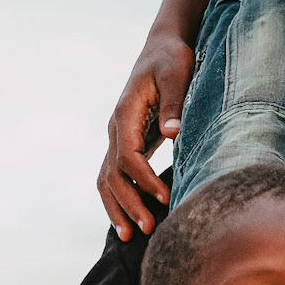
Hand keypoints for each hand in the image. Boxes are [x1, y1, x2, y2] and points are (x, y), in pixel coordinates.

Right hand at [97, 34, 195, 239]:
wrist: (162, 47)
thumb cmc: (172, 59)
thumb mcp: (177, 74)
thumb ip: (174, 103)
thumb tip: (172, 133)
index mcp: (125, 113)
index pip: (128, 155)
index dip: (144, 180)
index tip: (166, 197)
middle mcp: (116, 128)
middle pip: (113, 174)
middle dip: (129, 203)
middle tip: (149, 229)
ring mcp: (117, 136)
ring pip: (107, 179)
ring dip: (117, 207)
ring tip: (131, 236)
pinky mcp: (127, 142)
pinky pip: (116, 175)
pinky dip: (119, 198)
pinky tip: (130, 220)